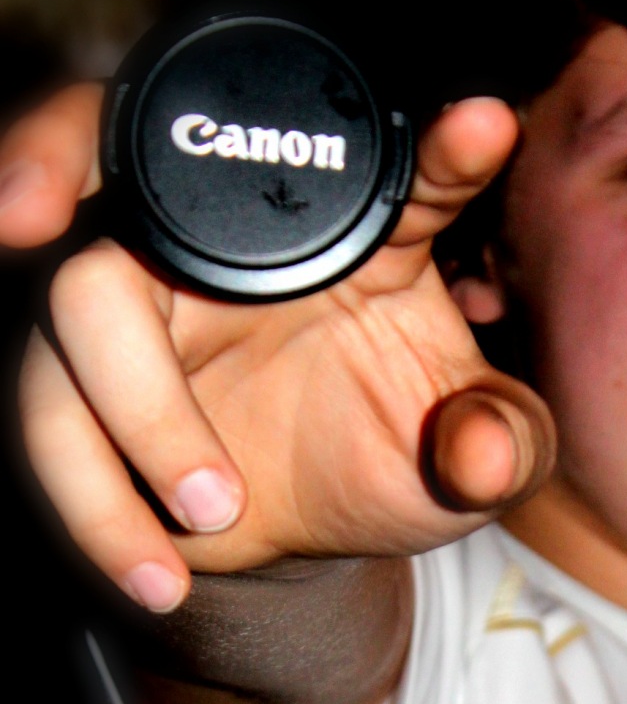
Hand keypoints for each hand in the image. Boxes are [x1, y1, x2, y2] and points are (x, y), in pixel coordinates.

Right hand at [2, 85, 553, 609]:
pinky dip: (96, 505)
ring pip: (79, 306)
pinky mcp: (83, 380)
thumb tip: (486, 454)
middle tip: (38, 203)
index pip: (405, 172)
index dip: (445, 147)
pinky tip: (156, 574)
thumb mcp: (474, 460)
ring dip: (136, 414)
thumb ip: (504, 444)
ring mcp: (148, 300)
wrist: (314, 531)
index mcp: (365, 234)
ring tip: (216, 513)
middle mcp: (239, 241)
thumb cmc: (396, 456)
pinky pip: (50, 417)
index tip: (485, 129)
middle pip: (130, 151)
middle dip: (59, 147)